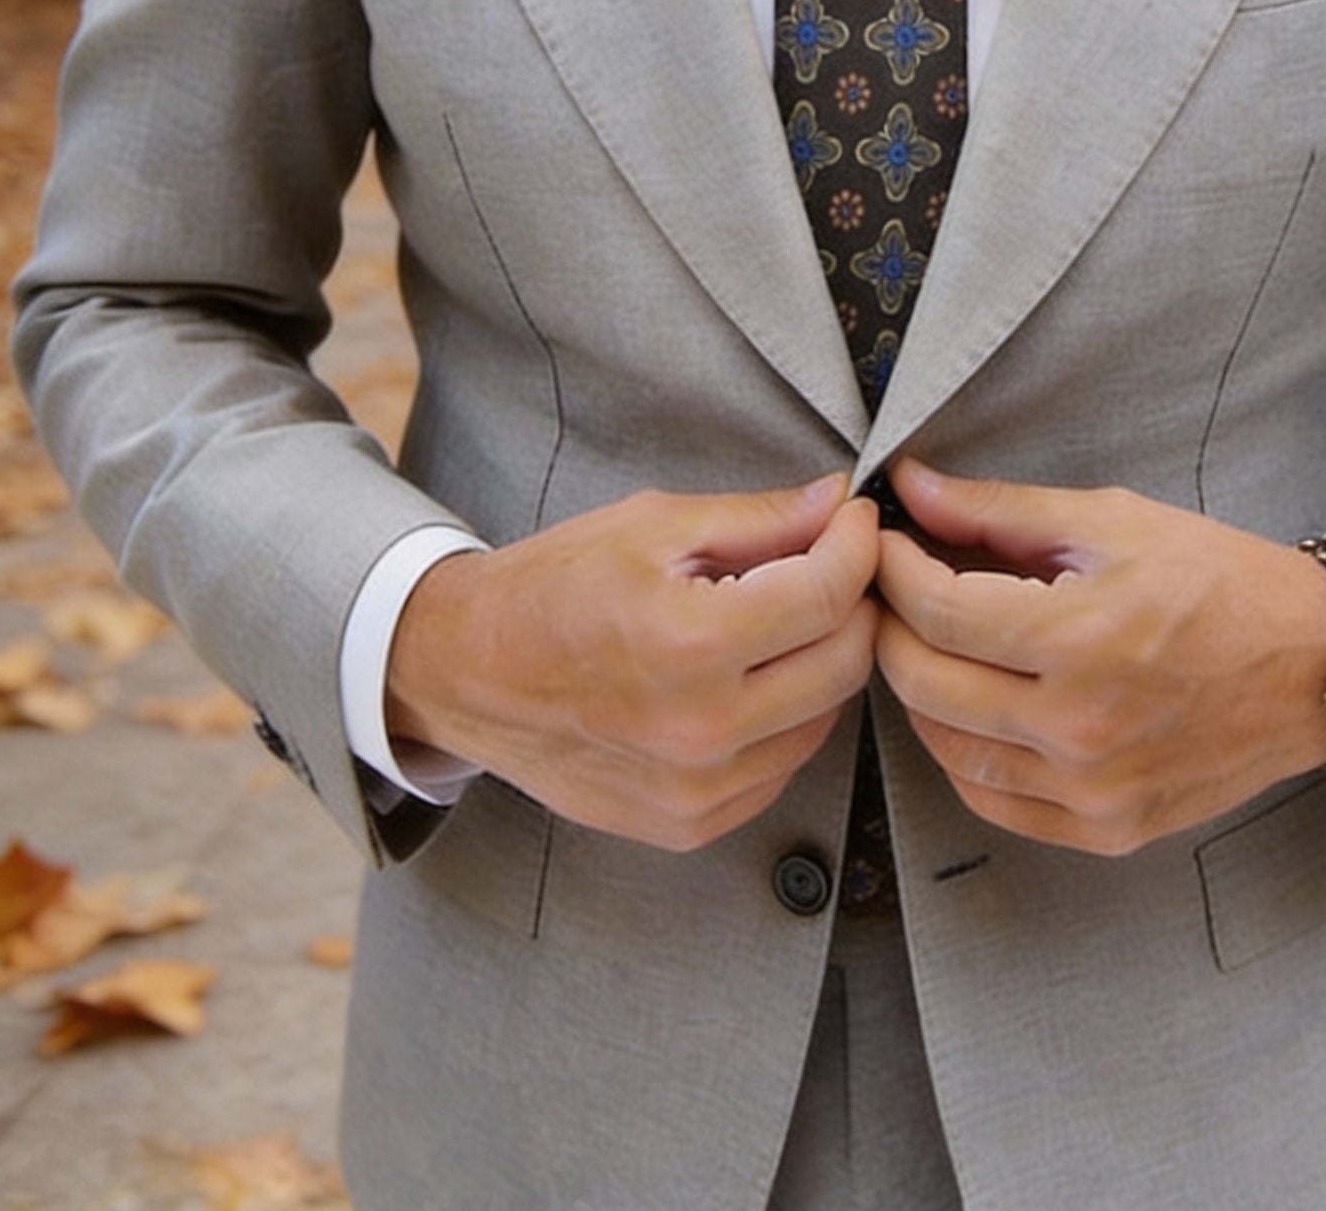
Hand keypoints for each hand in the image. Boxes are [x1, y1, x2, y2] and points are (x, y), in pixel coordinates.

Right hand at [385, 475, 879, 850]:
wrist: (468, 671)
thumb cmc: (553, 587)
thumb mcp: (654, 525)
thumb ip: (759, 519)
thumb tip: (837, 502)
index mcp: (691, 643)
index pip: (829, 594)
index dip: (856, 546)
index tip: (853, 522)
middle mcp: (701, 729)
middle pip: (844, 662)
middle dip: (851, 602)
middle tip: (828, 564)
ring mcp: (696, 789)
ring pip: (823, 718)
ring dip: (821, 661)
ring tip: (779, 620)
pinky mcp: (689, 824)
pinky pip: (781, 766)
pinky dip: (785, 717)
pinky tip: (746, 678)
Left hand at [874, 460, 1325, 855]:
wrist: (1316, 666)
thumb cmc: (1220, 581)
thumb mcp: (1112, 520)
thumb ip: (999, 511)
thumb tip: (911, 488)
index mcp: (1080, 638)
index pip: (935, 610)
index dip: (892, 569)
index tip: (884, 543)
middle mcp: (1079, 727)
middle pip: (924, 682)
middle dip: (891, 626)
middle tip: (893, 590)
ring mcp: (1092, 790)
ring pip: (947, 749)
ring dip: (920, 691)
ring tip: (931, 644)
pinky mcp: (1107, 829)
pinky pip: (994, 801)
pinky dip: (964, 754)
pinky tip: (973, 708)